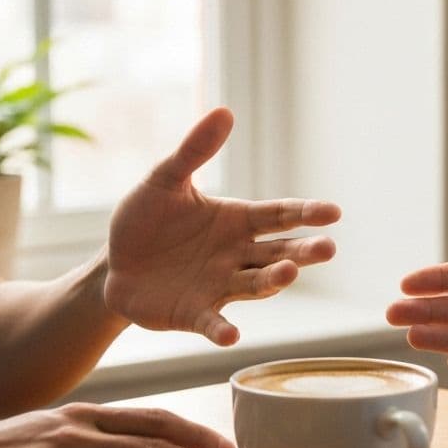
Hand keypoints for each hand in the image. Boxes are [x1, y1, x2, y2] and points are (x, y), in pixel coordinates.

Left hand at [104, 107, 341, 345]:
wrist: (113, 265)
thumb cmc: (145, 220)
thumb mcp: (164, 180)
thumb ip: (195, 151)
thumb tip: (225, 111)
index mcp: (237, 220)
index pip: (279, 214)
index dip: (306, 213)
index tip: (334, 212)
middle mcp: (237, 255)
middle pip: (279, 252)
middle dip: (303, 252)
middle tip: (327, 249)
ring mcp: (220, 286)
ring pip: (256, 285)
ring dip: (273, 282)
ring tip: (286, 274)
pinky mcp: (195, 314)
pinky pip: (213, 322)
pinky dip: (223, 329)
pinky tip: (231, 336)